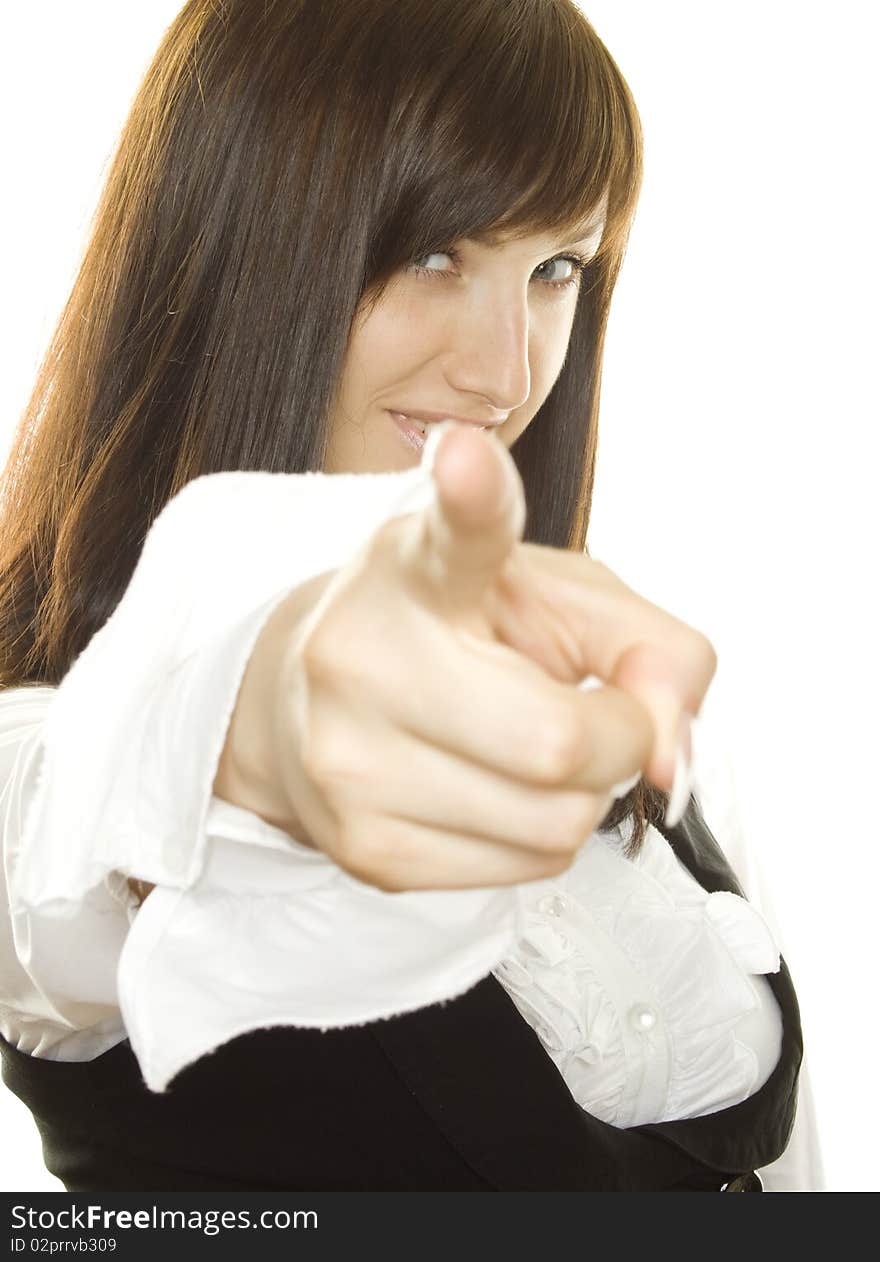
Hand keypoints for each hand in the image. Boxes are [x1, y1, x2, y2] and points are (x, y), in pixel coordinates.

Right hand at [269, 423, 716, 890]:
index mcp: (417, 567)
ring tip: (524, 745)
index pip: (453, 533)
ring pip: (554, 822)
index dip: (469, 493)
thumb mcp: (567, 603)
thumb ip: (654, 646)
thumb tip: (669, 750)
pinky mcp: (361, 848)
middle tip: (593, 708)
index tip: (467, 456)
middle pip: (558, 740)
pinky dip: (541, 835)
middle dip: (617, 737)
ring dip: (580, 793)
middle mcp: (364, 656)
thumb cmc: (459, 637)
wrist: (316, 704)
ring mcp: (350, 760)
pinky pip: (526, 869)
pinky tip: (492, 788)